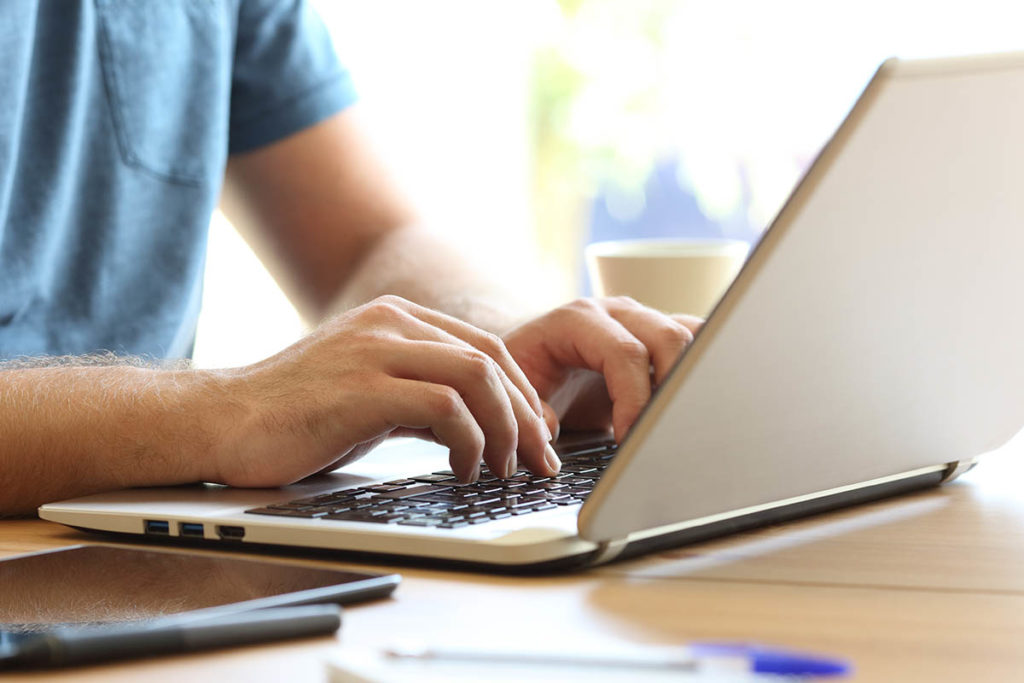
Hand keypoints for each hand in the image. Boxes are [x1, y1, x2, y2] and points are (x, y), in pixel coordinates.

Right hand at [213, 296, 557, 485]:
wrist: (222, 422)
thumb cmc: (295, 415)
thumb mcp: (372, 395)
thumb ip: (423, 397)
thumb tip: (479, 427)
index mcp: (396, 318)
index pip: (485, 348)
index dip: (521, 393)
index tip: (536, 434)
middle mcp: (391, 323)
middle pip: (490, 359)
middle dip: (525, 414)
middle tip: (539, 459)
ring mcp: (376, 350)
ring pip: (476, 377)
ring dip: (504, 429)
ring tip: (504, 469)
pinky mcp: (362, 388)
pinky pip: (445, 408)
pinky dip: (469, 442)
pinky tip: (464, 469)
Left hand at [502, 297, 702, 441]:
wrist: (531, 354)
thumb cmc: (523, 371)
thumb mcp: (513, 391)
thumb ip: (529, 412)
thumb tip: (548, 430)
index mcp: (577, 320)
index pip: (624, 353)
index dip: (633, 400)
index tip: (628, 440)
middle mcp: (616, 313)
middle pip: (668, 338)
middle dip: (672, 390)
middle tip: (660, 434)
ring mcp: (643, 321)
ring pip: (692, 335)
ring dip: (694, 378)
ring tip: (680, 420)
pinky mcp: (660, 338)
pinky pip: (698, 341)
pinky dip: (704, 370)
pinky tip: (697, 403)